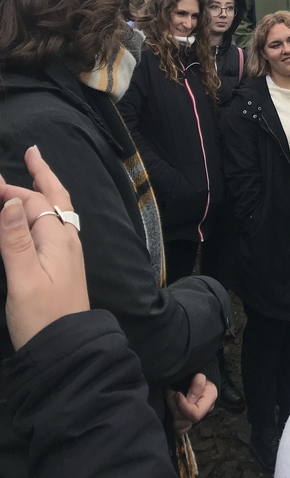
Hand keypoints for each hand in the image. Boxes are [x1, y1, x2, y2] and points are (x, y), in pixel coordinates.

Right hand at [0, 146, 88, 349]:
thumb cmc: (41, 317)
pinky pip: (58, 224)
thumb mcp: (22, 279)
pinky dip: (48, 208)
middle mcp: (67, 239)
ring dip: (47, 188)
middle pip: (54, 198)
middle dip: (40, 176)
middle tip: (30, 153)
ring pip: (59, 209)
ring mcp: (68, 251)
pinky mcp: (65, 264)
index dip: (13, 188)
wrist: (66, 348)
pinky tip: (42, 212)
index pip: (34, 201)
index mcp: (57, 238)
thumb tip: (9, 202)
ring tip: (38, 170)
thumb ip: (15, 240)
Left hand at [166, 374, 216, 434]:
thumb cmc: (199, 372)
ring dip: (172, 410)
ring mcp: (194, 417)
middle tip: (171, 391)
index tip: (177, 394)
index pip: (196, 414)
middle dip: (175, 406)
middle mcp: (203, 413)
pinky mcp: (186, 419)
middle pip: (185, 421)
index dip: (184, 406)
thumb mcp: (201, 373)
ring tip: (171, 395)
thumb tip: (190, 400)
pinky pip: (178, 428)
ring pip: (179, 425)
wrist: (197, 373)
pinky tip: (172, 404)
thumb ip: (198, 383)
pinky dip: (173, 418)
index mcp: (209, 401)